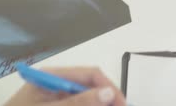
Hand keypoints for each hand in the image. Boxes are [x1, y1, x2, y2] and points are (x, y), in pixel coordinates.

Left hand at [5, 67, 125, 105]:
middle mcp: (57, 84)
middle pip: (91, 88)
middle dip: (106, 101)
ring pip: (86, 101)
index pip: (91, 74)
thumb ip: (78, 103)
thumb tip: (108, 93)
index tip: (122, 104)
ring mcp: (56, 98)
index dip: (109, 88)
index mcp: (53, 77)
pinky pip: (77, 105)